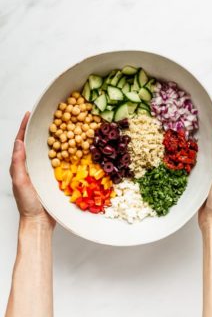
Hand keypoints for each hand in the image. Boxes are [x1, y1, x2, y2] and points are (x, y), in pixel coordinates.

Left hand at [10, 112, 55, 229]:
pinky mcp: (52, 177)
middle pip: (34, 143)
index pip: (21, 142)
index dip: (24, 127)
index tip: (29, 114)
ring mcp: (42, 171)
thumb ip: (18, 163)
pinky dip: (62, 151)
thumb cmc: (27, 204)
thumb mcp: (20, 182)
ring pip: (46, 150)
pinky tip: (69, 146)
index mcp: (20, 166)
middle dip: (38, 129)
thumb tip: (19, 142)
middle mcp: (31, 166)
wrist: (39, 221)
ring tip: (58, 127)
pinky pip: (57, 160)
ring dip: (52, 139)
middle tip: (45, 117)